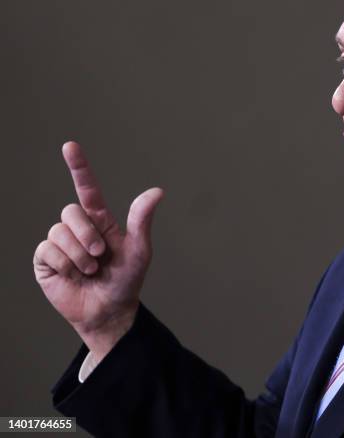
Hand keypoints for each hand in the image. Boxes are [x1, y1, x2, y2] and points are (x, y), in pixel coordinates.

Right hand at [33, 141, 163, 361]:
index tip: (70, 146)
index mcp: (100, 221)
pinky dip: (65, 264)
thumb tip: (157, 191)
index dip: (79, 167)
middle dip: (88, 235)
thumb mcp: (139, 250)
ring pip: (59, 231)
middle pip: (71, 211)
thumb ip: (141, 220)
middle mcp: (78, 228)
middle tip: (101, 256)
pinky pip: (48, 251)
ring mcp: (60, 243)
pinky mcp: (46, 260)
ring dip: (79, 254)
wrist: (110, 310)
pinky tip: (74, 275)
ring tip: (90, 269)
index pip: (87, 188)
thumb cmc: (126, 279)